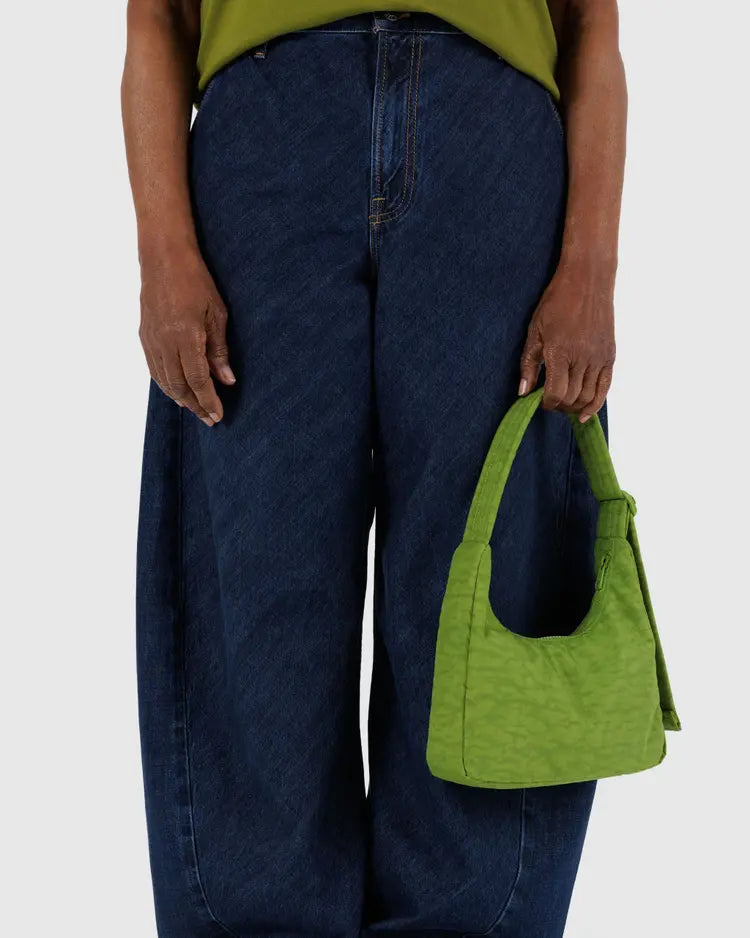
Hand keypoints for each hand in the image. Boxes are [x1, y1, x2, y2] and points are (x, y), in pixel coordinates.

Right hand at [139, 246, 235, 425]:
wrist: (163, 257)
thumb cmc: (195, 281)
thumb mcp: (217, 314)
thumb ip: (219, 350)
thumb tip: (226, 380)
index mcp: (186, 337)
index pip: (197, 380)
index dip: (208, 400)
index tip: (218, 415)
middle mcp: (165, 342)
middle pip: (179, 385)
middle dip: (195, 405)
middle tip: (209, 419)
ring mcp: (151, 340)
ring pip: (164, 381)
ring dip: (181, 399)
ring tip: (196, 409)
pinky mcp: (144, 336)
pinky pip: (154, 369)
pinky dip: (166, 385)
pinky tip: (177, 391)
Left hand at [518, 260, 615, 421]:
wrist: (587, 280)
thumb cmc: (556, 302)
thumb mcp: (535, 331)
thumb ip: (529, 364)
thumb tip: (523, 392)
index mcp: (560, 352)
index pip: (555, 394)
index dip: (546, 403)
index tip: (539, 401)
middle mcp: (582, 358)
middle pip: (571, 398)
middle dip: (558, 406)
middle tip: (549, 401)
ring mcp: (598, 358)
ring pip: (588, 397)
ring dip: (574, 406)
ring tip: (563, 404)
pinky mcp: (609, 355)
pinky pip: (604, 388)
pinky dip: (595, 404)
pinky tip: (584, 414)